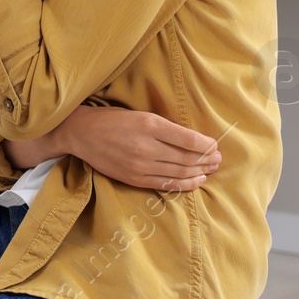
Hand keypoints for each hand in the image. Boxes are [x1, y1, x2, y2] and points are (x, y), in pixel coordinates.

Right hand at [58, 105, 220, 191]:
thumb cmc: (112, 119)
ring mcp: (140, 165)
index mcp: (149, 124)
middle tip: (217, 159)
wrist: (81, 133)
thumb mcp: (139, 114)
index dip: (206, 144)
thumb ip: (164, 127)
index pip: (187, 138)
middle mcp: (146, 146)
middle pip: (186, 158)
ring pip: (179, 172)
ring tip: (210, 170)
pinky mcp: (134, 178)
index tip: (215, 145)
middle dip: (206, 159)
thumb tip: (193, 140)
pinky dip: (184, 184)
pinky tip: (196, 181)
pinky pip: (166, 184)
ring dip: (199, 172)